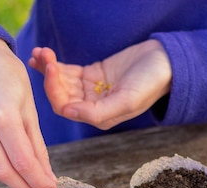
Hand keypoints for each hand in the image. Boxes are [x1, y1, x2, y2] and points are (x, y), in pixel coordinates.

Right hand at [0, 37, 57, 187]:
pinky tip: (13, 167)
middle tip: (42, 187)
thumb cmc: (7, 75)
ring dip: (12, 180)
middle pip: (4, 172)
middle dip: (26, 185)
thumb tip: (46, 174)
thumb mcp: (29, 106)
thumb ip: (37, 144)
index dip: (39, 179)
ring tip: (30, 180)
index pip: (23, 161)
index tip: (52, 186)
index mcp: (3, 115)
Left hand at [28, 40, 171, 129]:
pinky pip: (67, 72)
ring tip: (40, 51)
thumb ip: (98, 111)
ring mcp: (90, 90)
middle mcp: (91, 107)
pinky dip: (54, 64)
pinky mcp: (91, 74)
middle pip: (60, 94)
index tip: (52, 67)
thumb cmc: (151, 83)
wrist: (166, 62)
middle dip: (49, 76)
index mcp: (99, 118)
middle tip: (43, 55)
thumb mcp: (127, 100)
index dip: (54, 89)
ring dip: (48, 68)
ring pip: (61, 82)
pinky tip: (42, 55)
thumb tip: (68, 112)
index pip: (66, 107)